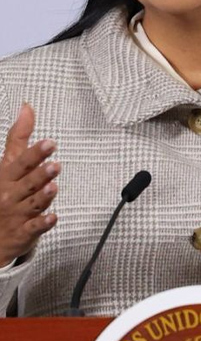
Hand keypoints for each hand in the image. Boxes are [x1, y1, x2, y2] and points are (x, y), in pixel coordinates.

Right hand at [0, 104, 59, 266]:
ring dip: (43, 197)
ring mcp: (17, 214)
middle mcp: (11, 194)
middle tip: (55, 166)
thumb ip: (19, 138)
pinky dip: (42, 223)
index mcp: (7, 177)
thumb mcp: (7, 163)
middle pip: (27, 183)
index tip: (49, 143)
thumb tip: (27, 107)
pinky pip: (33, 228)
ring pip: (32, 204)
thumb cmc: (2, 192)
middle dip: (40, 174)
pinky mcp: (23, 232)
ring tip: (53, 187)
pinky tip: (52, 217)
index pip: (21, 164)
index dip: (35, 154)